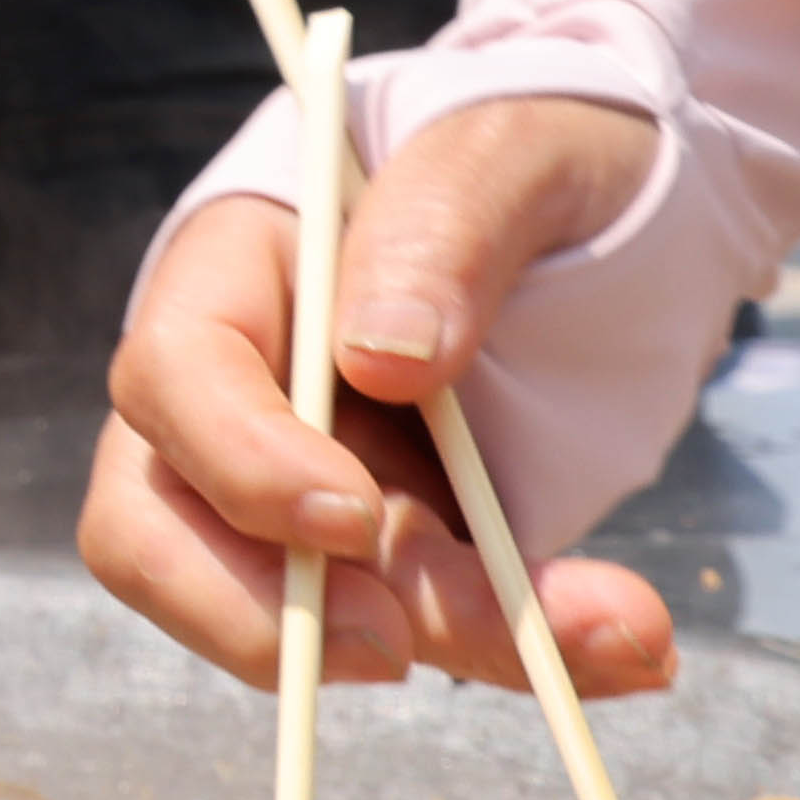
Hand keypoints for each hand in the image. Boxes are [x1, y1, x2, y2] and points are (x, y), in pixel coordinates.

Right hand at [73, 92, 676, 692]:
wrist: (637, 205)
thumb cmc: (549, 143)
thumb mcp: (515, 147)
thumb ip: (443, 226)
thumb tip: (382, 354)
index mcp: (240, 270)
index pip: (170, 377)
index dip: (234, 461)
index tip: (350, 515)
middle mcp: (247, 396)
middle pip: (163, 532)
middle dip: (265, 615)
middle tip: (401, 648)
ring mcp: (318, 486)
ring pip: (308, 612)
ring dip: (445, 644)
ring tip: (616, 635)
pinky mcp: (404, 554)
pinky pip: (430, 631)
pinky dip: (525, 655)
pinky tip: (628, 644)